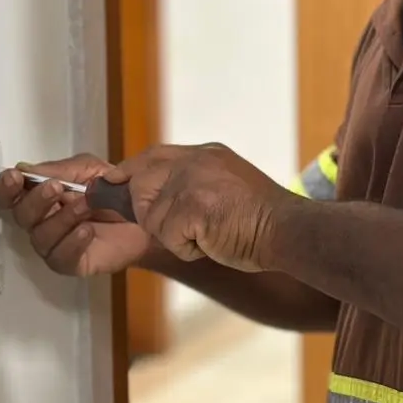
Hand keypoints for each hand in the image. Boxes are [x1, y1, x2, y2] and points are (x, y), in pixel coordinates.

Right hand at [0, 153, 150, 276]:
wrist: (145, 215)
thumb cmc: (115, 192)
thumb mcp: (89, 169)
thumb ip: (59, 169)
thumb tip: (27, 169)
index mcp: (42, 196)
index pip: (12, 195)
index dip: (7, 188)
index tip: (14, 177)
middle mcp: (44, 221)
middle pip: (21, 216)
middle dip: (35, 200)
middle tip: (54, 188)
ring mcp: (56, 243)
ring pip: (41, 236)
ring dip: (62, 217)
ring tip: (85, 204)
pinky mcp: (73, 262)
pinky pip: (61, 257)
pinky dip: (72, 242)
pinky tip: (86, 230)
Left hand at [121, 142, 298, 272]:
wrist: (288, 229)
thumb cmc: (263, 219)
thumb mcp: (227, 183)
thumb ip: (195, 181)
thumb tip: (157, 194)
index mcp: (206, 153)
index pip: (153, 156)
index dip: (130, 172)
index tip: (114, 182)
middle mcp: (196, 161)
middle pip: (142, 183)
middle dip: (151, 213)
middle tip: (189, 228)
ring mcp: (193, 181)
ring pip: (154, 217)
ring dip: (176, 237)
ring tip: (211, 234)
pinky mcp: (192, 206)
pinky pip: (168, 236)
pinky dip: (187, 249)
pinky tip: (213, 243)